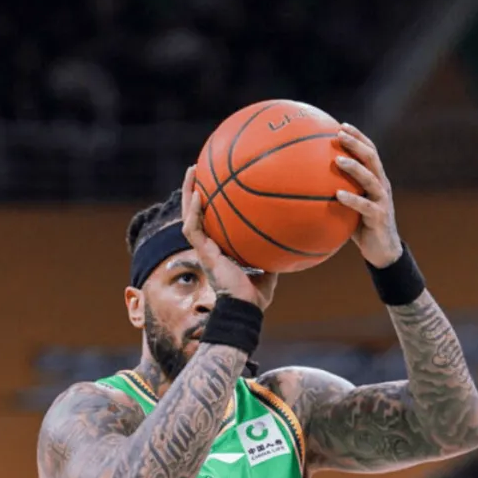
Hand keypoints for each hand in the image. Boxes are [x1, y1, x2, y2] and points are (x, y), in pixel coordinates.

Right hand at [180, 166, 277, 310]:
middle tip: (199, 168)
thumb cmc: (256, 296)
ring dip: (188, 193)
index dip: (211, 202)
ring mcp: (204, 249)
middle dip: (195, 189)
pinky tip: (198, 195)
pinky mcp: (203, 254)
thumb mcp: (269, 269)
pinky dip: (193, 212)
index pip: (212, 220)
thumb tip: (289, 238)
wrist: (244, 309)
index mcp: (221, 248)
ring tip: (192, 171)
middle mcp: (210, 246)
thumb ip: (272, 253)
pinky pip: (193, 229)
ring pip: (189, 216)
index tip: (215, 183)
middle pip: (197, 212)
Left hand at [334, 123, 402, 268]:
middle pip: (372, 158)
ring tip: (337, 159)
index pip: (370, 151)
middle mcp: (381, 185)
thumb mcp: (350, 205)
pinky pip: (365, 206)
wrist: (382, 250)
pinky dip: (351, 199)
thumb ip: (337, 192)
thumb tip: (307, 185)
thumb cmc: (361, 225)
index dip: (358, 137)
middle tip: (339, 134)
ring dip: (354, 167)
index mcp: (376, 179)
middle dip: (356, 143)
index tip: (342, 125)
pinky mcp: (379, 216)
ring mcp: (382, 200)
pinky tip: (337, 194)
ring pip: (370, 178)